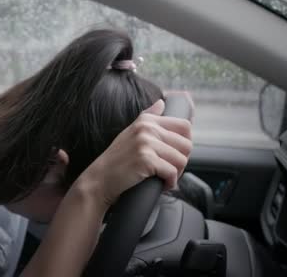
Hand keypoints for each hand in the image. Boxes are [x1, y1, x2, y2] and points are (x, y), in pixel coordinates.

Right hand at [78, 99, 192, 205]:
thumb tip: (162, 102)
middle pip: (186, 145)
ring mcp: (145, 143)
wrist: (100, 179)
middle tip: (168, 170)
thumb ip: (148, 116)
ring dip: (176, 173)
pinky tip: (161, 184)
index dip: (185, 143)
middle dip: (181, 161)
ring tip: (164, 177)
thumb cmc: (117, 159)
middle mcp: (147, 128)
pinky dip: (170, 183)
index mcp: (146, 120)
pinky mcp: (146, 160)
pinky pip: (171, 172)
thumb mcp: (131, 132)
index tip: (175, 154)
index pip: (185, 126)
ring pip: (181, 160)